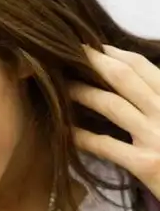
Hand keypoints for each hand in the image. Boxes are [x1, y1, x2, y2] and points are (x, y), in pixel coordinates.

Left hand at [71, 45, 159, 198]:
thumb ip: (156, 102)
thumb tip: (131, 87)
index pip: (142, 66)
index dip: (113, 53)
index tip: (91, 47)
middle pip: (124, 77)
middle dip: (92, 62)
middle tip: (66, 54)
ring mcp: (156, 137)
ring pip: (112, 105)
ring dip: (82, 92)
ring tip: (60, 86)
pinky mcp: (146, 164)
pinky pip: (107, 146)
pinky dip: (83, 137)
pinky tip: (64, 132)